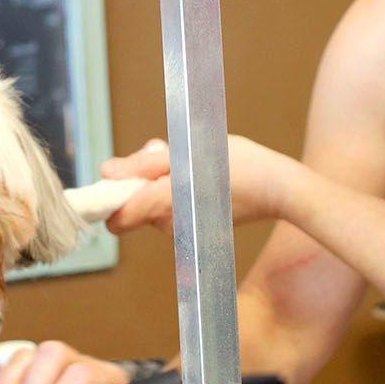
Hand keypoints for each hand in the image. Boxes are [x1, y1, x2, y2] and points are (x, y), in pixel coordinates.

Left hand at [99, 136, 292, 235]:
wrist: (277, 187)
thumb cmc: (237, 163)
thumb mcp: (186, 151)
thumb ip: (143, 164)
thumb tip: (106, 172)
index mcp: (167, 203)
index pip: (120, 217)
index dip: (109, 200)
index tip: (112, 184)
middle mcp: (172, 224)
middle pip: (134, 206)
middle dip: (141, 180)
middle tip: (164, 156)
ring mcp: (184, 232)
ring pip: (152, 207)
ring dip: (160, 184)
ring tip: (187, 163)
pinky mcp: (194, 232)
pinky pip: (171, 212)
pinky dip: (175, 194)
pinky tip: (196, 178)